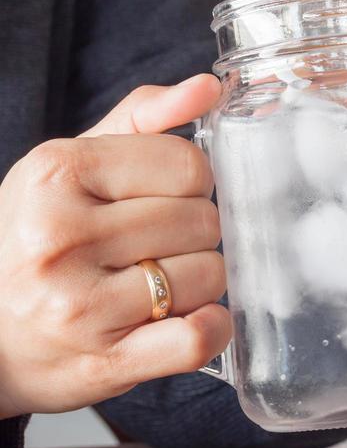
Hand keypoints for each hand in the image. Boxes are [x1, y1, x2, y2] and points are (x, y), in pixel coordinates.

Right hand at [0, 75, 230, 418]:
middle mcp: (61, 237)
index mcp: (56, 173)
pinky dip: (211, 329)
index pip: (187, 165)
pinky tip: (190, 318)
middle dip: (194, 232)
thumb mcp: (70, 166)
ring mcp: (80, 305)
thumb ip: (141, 118)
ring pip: (208, 276)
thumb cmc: (35, 240)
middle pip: (202, 221)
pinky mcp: (104, 360)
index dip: (192, 182)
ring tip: (161, 282)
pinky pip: (196, 338)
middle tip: (159, 244)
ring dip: (200, 280)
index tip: (169, 196)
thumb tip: (208, 87)